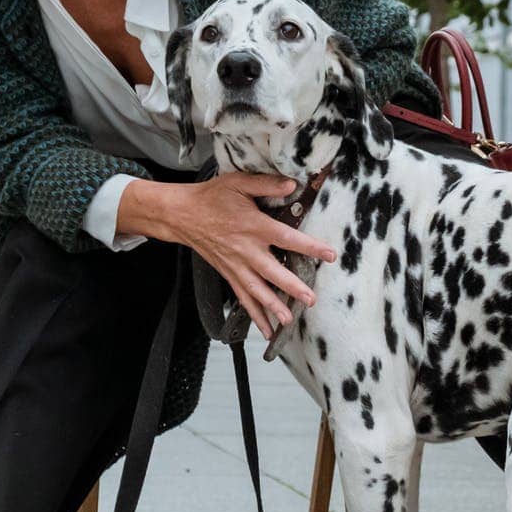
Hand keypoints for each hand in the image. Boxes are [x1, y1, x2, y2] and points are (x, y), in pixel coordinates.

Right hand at [177, 172, 339, 339]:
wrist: (182, 215)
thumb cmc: (212, 197)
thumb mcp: (239, 182)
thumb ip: (267, 184)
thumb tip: (293, 184)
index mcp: (253, 226)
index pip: (286, 237)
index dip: (309, 246)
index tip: (329, 254)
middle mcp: (246, 249)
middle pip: (272, 272)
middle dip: (291, 287)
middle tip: (310, 299)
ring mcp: (236, 265)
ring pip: (257, 290)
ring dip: (272, 307)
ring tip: (287, 321)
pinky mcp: (229, 274)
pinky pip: (243, 298)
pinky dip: (255, 315)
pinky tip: (267, 329)